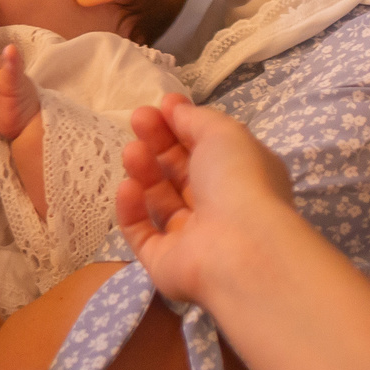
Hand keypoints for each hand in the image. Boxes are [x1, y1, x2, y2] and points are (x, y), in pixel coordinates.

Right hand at [114, 94, 299, 304]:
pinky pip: (143, 233)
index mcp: (240, 178)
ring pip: (160, 201)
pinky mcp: (165, 263)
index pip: (206, 148)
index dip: (182, 125)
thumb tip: (174, 108)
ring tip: (132, 152)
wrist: (239, 247)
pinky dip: (132, 210)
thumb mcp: (224, 133)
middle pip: (180, 172)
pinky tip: (128, 187)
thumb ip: (196, 119)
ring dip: (144, 171)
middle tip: (137, 119)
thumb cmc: (239, 181)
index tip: (161, 106)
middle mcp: (218, 208)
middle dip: (158, 143)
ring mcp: (191, 239)